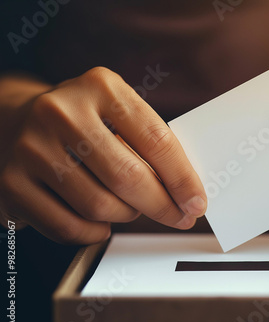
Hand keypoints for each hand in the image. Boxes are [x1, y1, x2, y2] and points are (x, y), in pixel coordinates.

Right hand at [0, 67, 206, 243]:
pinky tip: (102, 223)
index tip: (196, 201)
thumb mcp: (116, 113)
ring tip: (131, 208)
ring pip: (101, 206)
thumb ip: (149, 143)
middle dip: (163, 206)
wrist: (14, 122)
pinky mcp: (12, 183)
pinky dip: (95, 232)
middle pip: (129, 177)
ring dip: (127, 216)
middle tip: (179, 216)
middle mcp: (62, 113)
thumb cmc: (82, 123)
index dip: (183, 178)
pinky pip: (69, 227)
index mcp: (100, 88)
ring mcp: (32, 148)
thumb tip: (187, 192)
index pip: (157, 140)